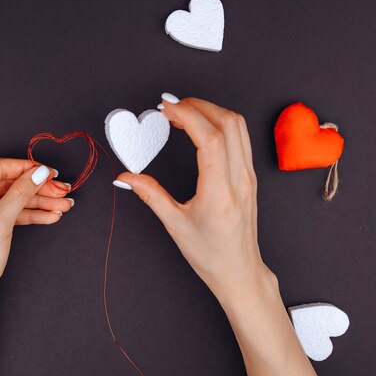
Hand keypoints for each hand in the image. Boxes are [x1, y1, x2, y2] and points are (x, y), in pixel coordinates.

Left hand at [0, 158, 73, 375]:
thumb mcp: (2, 220)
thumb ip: (22, 192)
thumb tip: (40, 171)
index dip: (27, 168)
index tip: (50, 171)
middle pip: (10, 185)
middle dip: (39, 189)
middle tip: (63, 190)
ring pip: (15, 201)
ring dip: (40, 203)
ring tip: (64, 205)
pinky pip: (13, 214)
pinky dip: (32, 215)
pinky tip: (51, 216)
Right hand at [117, 98, 266, 295]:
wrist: (240, 270)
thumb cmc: (210, 254)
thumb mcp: (175, 225)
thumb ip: (150, 195)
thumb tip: (125, 177)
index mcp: (219, 193)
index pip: (209, 139)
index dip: (187, 115)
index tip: (165, 107)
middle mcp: (239, 180)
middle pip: (228, 123)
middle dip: (197, 105)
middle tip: (170, 106)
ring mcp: (249, 176)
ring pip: (238, 126)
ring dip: (210, 111)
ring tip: (182, 113)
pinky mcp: (250, 175)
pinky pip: (240, 137)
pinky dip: (219, 122)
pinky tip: (199, 127)